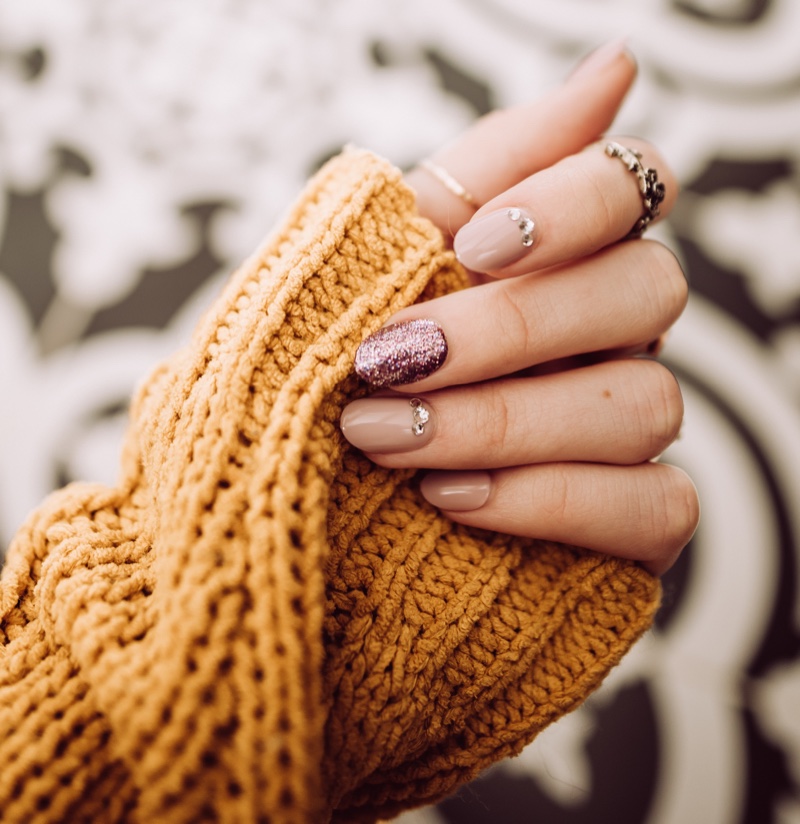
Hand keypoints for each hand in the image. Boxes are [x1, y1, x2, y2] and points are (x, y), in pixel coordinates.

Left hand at [340, 42, 698, 575]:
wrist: (299, 486)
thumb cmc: (342, 357)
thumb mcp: (388, 253)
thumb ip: (490, 167)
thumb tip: (616, 65)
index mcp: (563, 258)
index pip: (635, 183)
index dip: (570, 204)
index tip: (469, 246)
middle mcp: (614, 334)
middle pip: (647, 292)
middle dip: (511, 329)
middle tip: (391, 360)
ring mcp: (628, 428)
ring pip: (647, 404)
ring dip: (504, 422)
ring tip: (386, 438)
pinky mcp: (635, 521)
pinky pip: (650, 506)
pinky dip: (543, 501)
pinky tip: (448, 498)